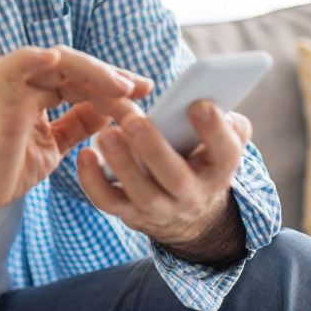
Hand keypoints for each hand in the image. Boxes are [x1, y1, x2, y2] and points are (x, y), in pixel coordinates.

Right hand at [0, 45, 153, 225]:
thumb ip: (78, 124)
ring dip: (91, 71)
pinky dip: (31, 58)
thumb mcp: (56, 145)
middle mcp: (27, 85)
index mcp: (40, 94)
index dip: (113, 82)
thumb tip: (110, 110)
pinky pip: (12, 69)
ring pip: (55, 61)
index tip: (144, 90)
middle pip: (74, 65)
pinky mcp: (0, 101)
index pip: (82, 77)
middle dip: (110, 75)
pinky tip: (54, 58)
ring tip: (120, 86)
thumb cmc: (7, 169)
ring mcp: (13, 89)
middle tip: (139, 88)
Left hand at [77, 100, 252, 251]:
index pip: (225, 153)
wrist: (186, 214)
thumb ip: (223, 121)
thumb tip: (212, 96)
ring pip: (141, 191)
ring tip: (106, 135)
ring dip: (122, 163)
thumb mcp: (218, 144)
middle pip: (176, 177)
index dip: (214, 130)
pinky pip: (109, 201)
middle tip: (134, 121)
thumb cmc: (198, 160)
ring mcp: (159, 208)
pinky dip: (93, 181)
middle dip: (154, 148)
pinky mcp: (130, 212)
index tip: (198, 104)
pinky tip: (85, 155)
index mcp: (218, 170)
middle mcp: (191, 194)